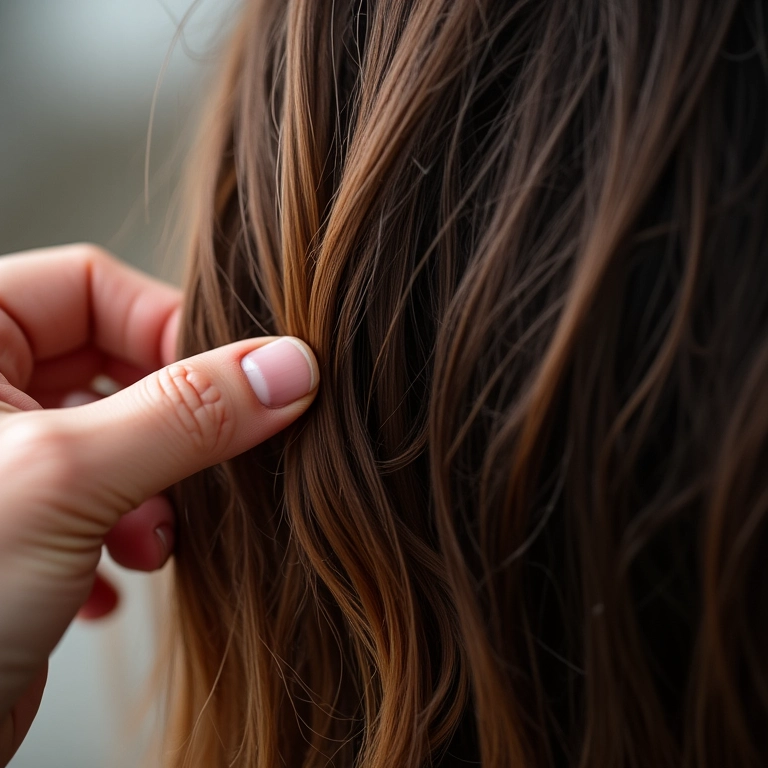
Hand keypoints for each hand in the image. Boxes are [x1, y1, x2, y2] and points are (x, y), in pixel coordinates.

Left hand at [0, 245, 318, 764]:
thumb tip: (286, 369)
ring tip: (149, 540)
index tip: (237, 385)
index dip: (172, 329)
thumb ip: (186, 413)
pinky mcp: (22, 525)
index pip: (93, 286)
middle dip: (168, 424)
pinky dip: (126, 534)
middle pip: (114, 361)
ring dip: (153, 488)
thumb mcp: (68, 480)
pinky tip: (113, 580)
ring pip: (120, 433)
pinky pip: (103, 495)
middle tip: (197, 467)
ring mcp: (5, 462)